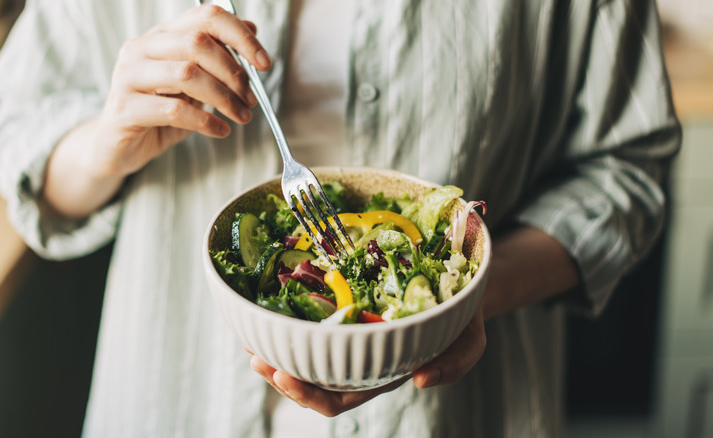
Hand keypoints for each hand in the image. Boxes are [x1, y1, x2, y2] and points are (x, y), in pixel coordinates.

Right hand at [91, 4, 269, 177]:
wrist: (117, 148)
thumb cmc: (159, 113)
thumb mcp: (194, 84)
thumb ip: (217, 58)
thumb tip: (251, 31)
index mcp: (160, 36)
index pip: (205, 17)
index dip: (240, 36)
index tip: (263, 62)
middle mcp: (141, 48)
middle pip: (197, 42)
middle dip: (234, 72)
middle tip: (250, 98)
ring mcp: (128, 76)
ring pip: (187, 74)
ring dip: (223, 98)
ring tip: (240, 116)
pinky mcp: (125, 109)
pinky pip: (174, 111)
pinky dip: (205, 121)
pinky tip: (219, 130)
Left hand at [249, 303, 485, 416]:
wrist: (460, 284)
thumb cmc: (463, 317)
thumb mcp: (470, 342)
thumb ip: (455, 364)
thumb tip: (422, 381)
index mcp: (383, 372)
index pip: (340, 396)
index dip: (309, 394)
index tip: (283, 374)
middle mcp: (360, 357)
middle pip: (312, 379)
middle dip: (281, 374)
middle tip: (256, 359)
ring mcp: (350, 334)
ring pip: (306, 352)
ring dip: (276, 348)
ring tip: (250, 339)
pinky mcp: (345, 308)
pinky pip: (311, 319)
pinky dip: (288, 319)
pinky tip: (268, 310)